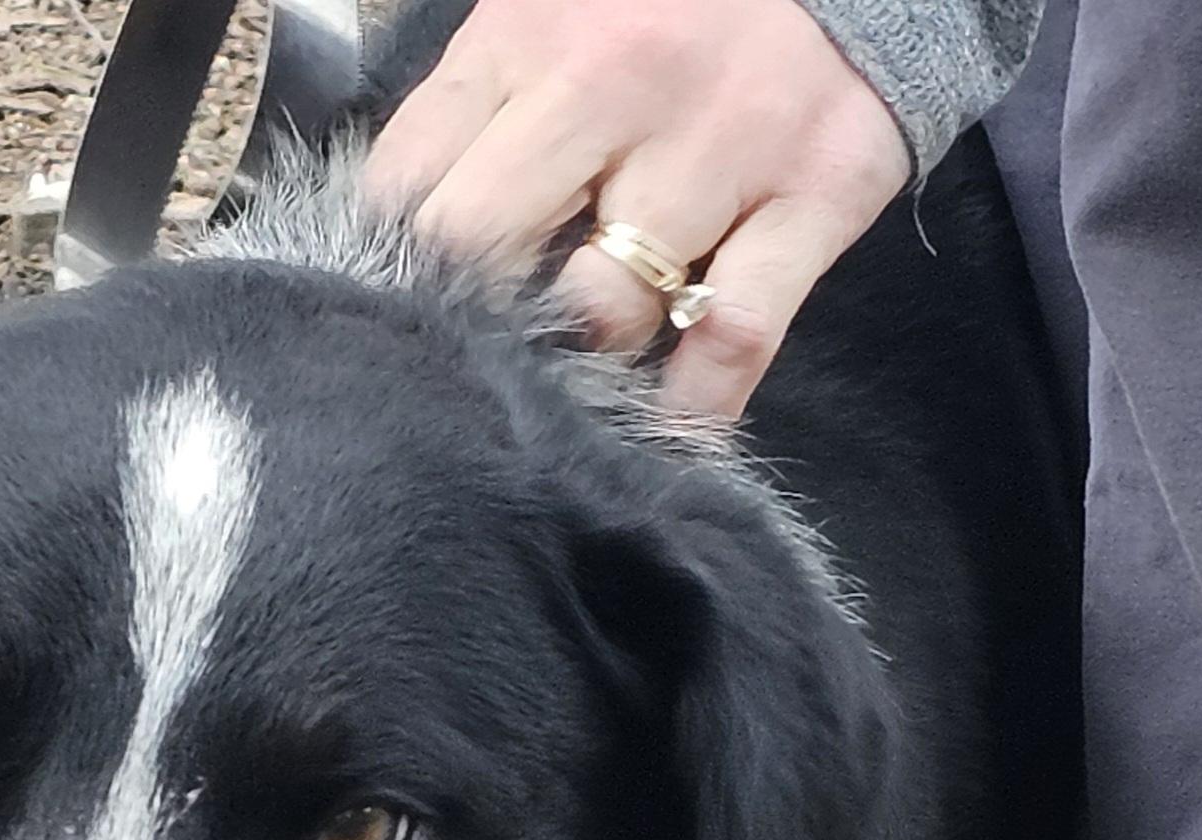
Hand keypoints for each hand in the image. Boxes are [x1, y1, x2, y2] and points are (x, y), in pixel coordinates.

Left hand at [365, 0, 912, 420]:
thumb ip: (482, 103)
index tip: (400, 313)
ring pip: (606, 305)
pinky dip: (696, 406)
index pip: (409, 180)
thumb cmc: (672, 7)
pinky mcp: (810, 196)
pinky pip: (734, 335)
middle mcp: (613, 84)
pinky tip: (669, 435)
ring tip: (572, 391)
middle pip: (483, 248)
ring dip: (582, 364)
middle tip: (480, 361)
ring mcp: (717, 145)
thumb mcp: (554, 12)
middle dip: (471, 318)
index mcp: (528, 36)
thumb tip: (403, 229)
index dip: (391, 264)